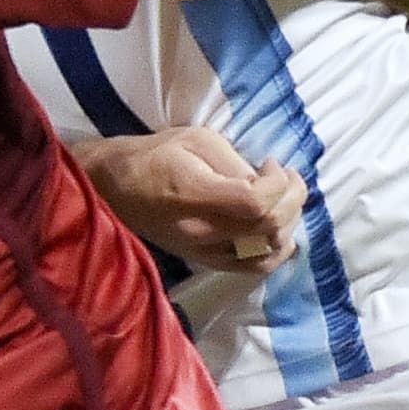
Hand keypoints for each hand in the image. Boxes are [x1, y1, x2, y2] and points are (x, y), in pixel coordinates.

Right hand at [77, 124, 305, 268]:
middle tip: (287, 177)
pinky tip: (278, 228)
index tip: (272, 164)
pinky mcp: (206, 262)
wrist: (116, 187)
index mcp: (193, 195)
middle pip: (268, 229)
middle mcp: (200, 232)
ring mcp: (204, 253)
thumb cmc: (155, 156)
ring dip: (288, 225)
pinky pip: (254, 268)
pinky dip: (276, 250)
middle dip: (292, 200)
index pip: (254, 204)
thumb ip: (235, 163)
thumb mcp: (196, 140)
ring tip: (284, 199)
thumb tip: (266, 182)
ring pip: (267, 253)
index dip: (277, 185)